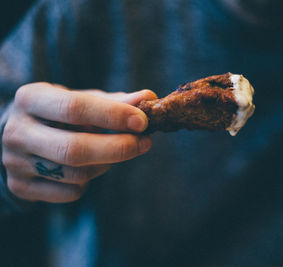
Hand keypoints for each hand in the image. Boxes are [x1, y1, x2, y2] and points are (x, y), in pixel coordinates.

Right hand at [1, 83, 156, 202]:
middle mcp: (16, 131)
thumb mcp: (82, 100)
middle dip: (117, 148)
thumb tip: (148, 97)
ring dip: (106, 164)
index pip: (74, 108)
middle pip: (74, 148)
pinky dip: (90, 181)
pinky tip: (91, 166)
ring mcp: (15, 162)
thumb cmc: (60, 114)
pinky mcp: (20, 186)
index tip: (142, 122)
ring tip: (113, 151)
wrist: (22, 136)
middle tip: (145, 142)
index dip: (112, 115)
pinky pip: (70, 192)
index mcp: (30, 98)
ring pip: (76, 174)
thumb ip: (114, 101)